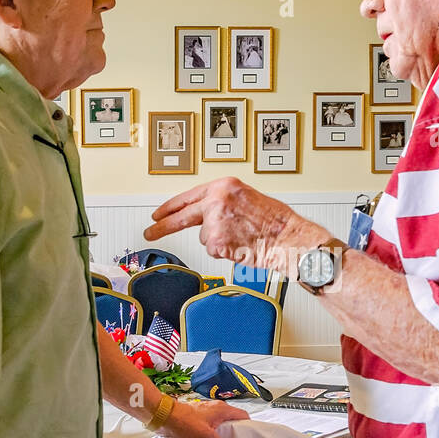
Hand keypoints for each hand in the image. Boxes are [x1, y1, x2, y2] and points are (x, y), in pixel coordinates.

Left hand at [144, 177, 324, 274]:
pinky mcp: (216, 241)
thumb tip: (205, 215)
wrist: (288, 236)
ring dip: (219, 241)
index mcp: (223, 186)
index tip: (157, 214)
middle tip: (149, 232)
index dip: (170, 207)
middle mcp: (216, 200)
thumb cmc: (276, 220)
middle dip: (163, 227)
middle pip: (181, 216)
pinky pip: (214, 250)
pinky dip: (226, 251)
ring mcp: (215, 221)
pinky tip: (241, 245)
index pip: (188, 196)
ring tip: (241, 237)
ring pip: (205, 237)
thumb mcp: (246, 198)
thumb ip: (223, 203)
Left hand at [158, 398, 249, 437]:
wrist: (164, 415)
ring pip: (220, 424)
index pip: (243, 415)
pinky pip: (210, 427)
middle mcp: (217, 408)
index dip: (247, 426)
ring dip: (220, 435)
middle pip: (232, 421)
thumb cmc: (184, 421)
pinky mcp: (198, 417)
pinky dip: (210, 435)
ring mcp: (207, 413)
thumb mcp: (204, 435)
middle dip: (233, 433)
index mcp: (222, 409)